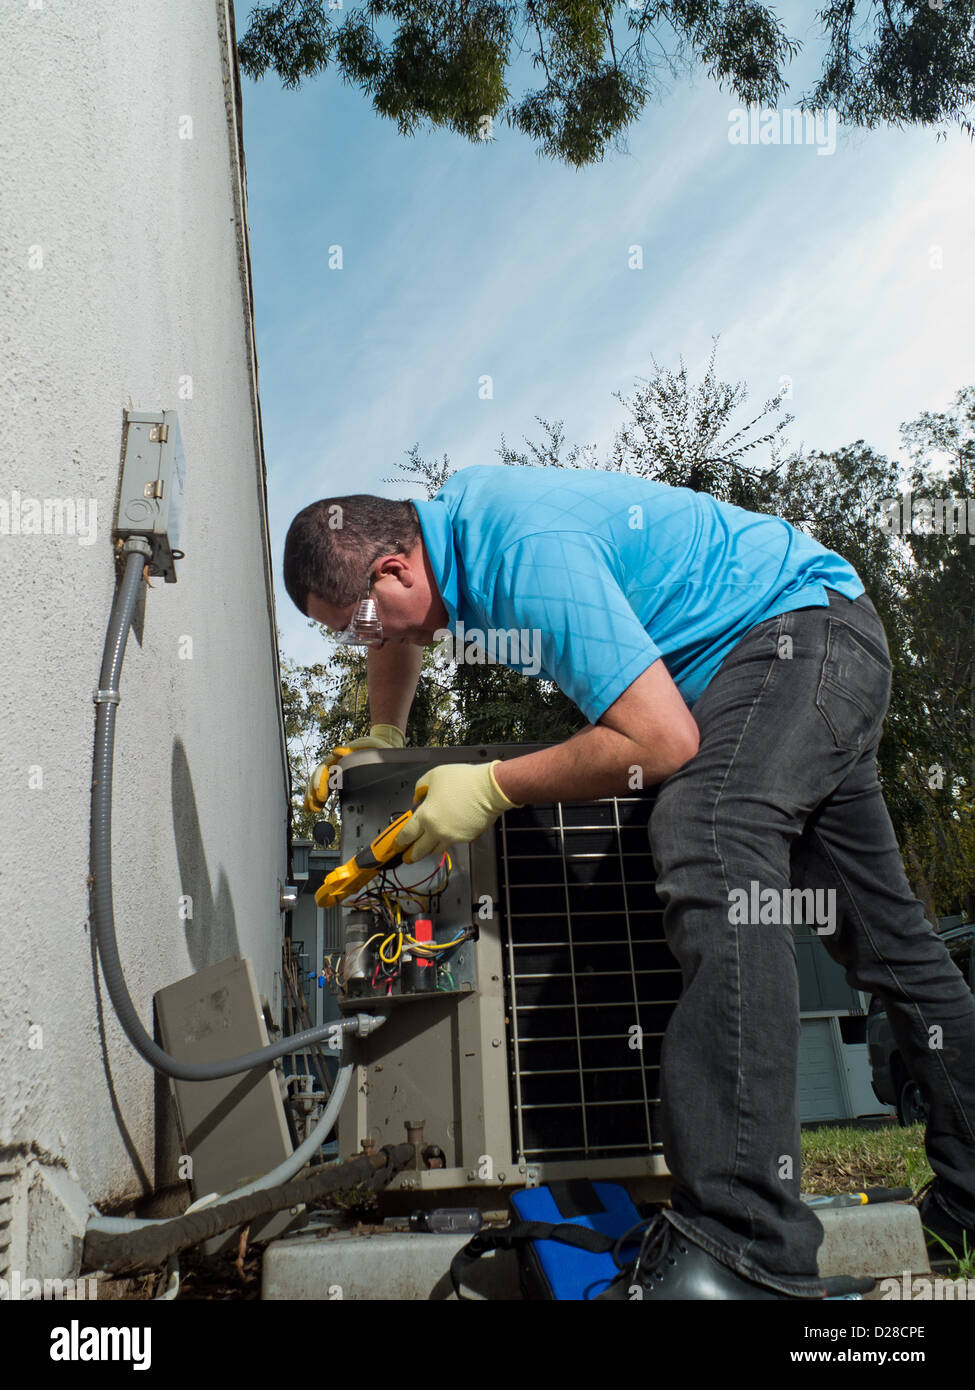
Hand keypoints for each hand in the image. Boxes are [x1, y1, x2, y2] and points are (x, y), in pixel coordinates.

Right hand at [304, 723, 405, 812]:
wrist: (382, 745)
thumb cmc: (376, 746)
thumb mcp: (369, 745)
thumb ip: (355, 748)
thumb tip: (336, 751)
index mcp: (341, 755)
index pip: (325, 767)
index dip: (320, 781)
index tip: (320, 794)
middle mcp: (336, 762)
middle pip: (319, 777)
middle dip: (315, 791)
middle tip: (315, 804)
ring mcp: (336, 770)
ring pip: (320, 783)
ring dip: (313, 796)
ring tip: (310, 808)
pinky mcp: (339, 777)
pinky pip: (325, 788)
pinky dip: (318, 797)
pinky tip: (313, 808)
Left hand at [391, 761, 521, 863]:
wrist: (490, 788)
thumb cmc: (463, 780)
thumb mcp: (433, 776)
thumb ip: (420, 788)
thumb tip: (418, 798)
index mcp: (426, 816)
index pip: (408, 834)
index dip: (400, 842)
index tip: (397, 845)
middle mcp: (437, 830)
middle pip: (420, 850)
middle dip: (411, 855)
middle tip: (407, 857)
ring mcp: (453, 837)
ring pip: (437, 849)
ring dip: (430, 849)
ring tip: (427, 846)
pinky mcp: (467, 838)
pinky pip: (453, 841)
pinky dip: (448, 839)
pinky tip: (449, 831)